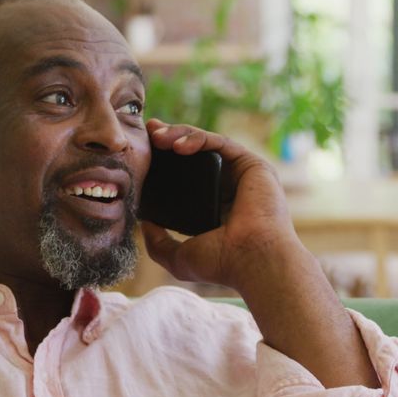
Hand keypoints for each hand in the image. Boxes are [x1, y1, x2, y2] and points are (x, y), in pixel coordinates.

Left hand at [141, 120, 378, 388]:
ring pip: (206, 144)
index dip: (163, 160)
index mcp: (211, 207)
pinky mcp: (252, 165)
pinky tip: (178, 146)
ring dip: (180, 134)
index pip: (184, 175)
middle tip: (148, 132)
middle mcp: (227, 188)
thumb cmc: (222, 264)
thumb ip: (158, 243)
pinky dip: (198, 138)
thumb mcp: (178, 257)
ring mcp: (240, 176)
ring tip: (158, 138)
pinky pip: (221, 143)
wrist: (254, 260)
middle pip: (194, 154)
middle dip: (169, 137)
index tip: (143, 148)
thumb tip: (145, 224)